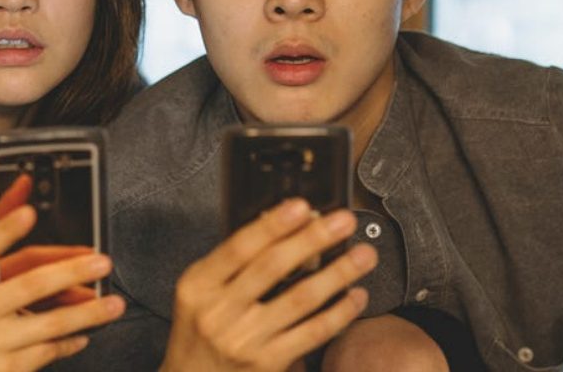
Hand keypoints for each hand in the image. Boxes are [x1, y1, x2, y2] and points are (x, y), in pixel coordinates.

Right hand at [0, 205, 124, 371]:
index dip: (4, 230)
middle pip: (30, 286)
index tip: (30, 213)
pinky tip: (86, 333)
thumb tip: (24, 183)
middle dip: (72, 272)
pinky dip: (72, 340)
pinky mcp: (4, 369)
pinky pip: (49, 351)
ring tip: (113, 304)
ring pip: (49, 324)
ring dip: (88, 313)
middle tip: (103, 262)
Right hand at [161, 198, 378, 371]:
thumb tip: (282, 225)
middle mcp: (219, 312)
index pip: (239, 247)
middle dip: (313, 239)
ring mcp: (244, 340)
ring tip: (363, 255)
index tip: (302, 206)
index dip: (273, 225)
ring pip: (301, 299)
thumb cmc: (200, 330)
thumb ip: (233, 262)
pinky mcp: (268, 362)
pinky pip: (313, 332)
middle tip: (343, 221)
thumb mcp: (200, 291)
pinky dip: (339, 312)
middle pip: (272, 267)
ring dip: (338, 273)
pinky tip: (356, 295)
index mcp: (198, 286)